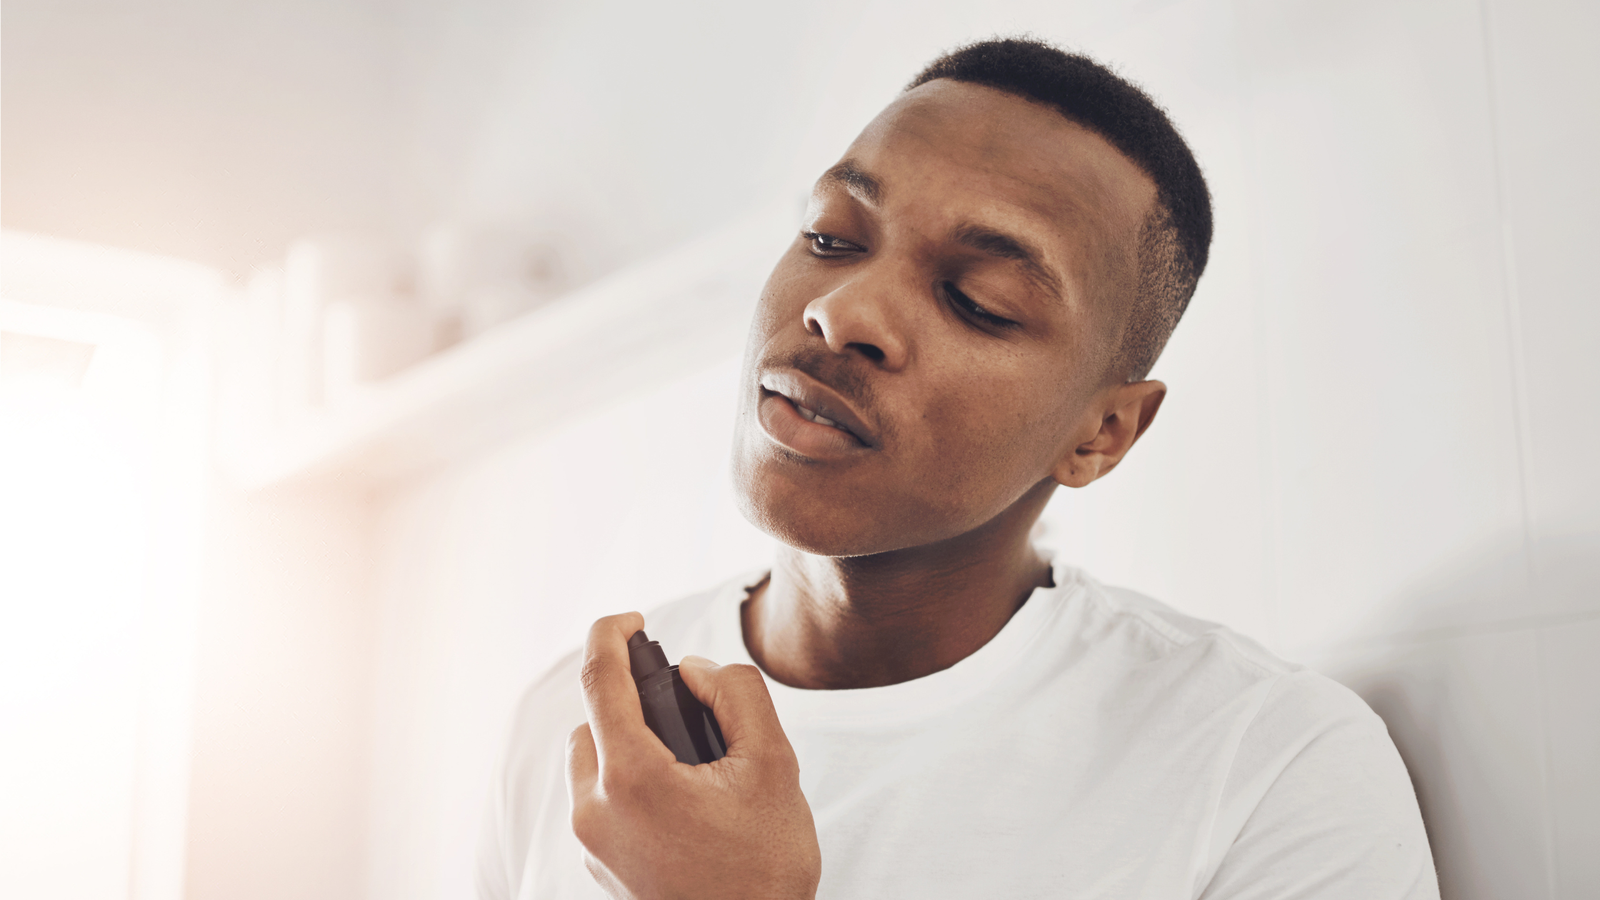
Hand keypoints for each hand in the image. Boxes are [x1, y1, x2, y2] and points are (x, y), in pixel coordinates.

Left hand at [566, 612, 820, 899]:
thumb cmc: (766, 866)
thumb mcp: (773, 764)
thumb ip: (735, 695)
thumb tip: (694, 672)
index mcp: (632, 778)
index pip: (599, 678)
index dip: (611, 634)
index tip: (632, 619)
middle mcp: (596, 812)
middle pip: (593, 722)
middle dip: (633, 704)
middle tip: (688, 714)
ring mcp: (594, 846)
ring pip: (593, 764)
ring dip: (628, 746)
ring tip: (689, 767)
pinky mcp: (601, 869)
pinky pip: (601, 803)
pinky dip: (630, 784)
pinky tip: (683, 804)